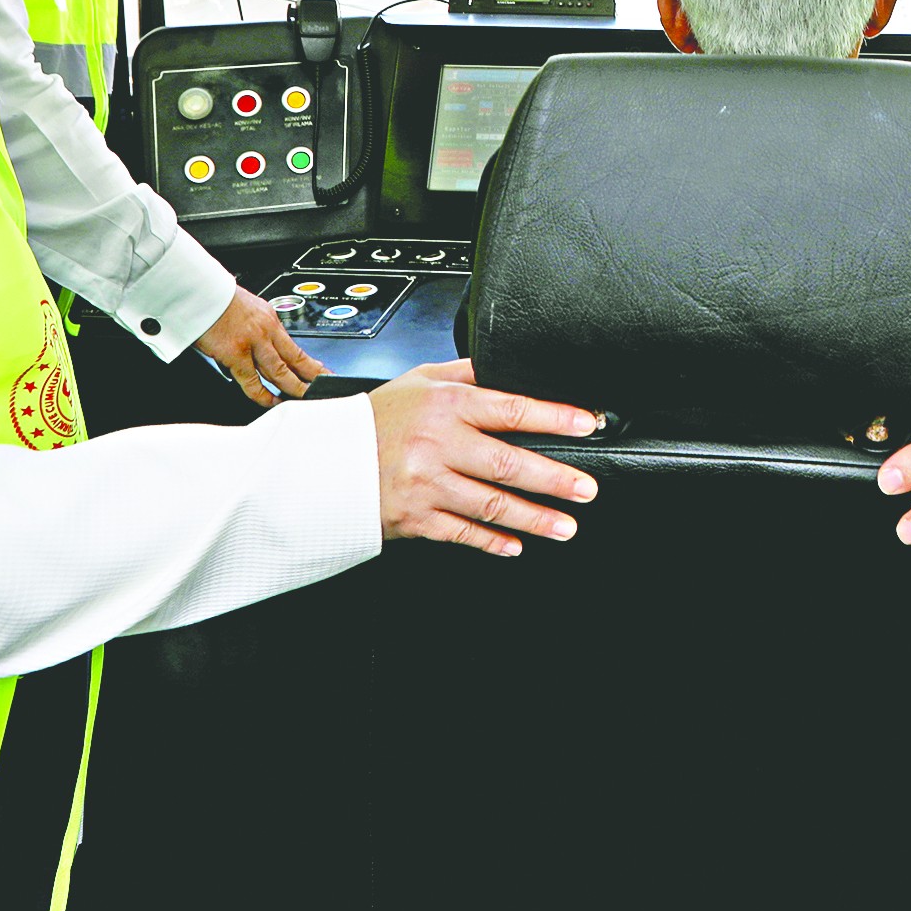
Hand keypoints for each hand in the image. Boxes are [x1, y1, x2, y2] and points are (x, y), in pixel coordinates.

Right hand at [194, 290, 325, 406]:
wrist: (198, 290)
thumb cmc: (214, 298)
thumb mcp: (245, 309)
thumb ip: (253, 330)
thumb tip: (254, 351)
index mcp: (269, 318)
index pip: (295, 346)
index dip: (311, 362)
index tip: (322, 371)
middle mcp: (266, 330)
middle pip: (295, 359)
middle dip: (312, 376)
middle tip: (322, 388)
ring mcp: (252, 342)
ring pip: (280, 371)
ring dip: (294, 387)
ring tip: (303, 398)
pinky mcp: (235, 353)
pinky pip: (252, 381)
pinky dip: (262, 395)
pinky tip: (270, 401)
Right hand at [371, 359, 603, 557]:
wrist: (323, 461)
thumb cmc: (377, 418)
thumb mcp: (421, 381)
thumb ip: (467, 374)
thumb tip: (511, 366)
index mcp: (445, 405)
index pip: (512, 408)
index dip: (555, 416)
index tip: (587, 423)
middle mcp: (437, 445)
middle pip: (509, 463)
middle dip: (556, 479)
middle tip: (586, 489)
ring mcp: (426, 485)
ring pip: (491, 505)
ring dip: (534, 518)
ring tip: (566, 525)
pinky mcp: (415, 518)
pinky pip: (463, 533)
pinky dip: (493, 541)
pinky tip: (516, 544)